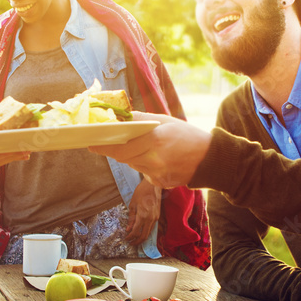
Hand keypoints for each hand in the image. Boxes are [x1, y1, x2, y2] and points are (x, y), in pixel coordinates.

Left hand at [91, 112, 210, 188]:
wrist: (209, 159)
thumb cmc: (188, 135)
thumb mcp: (165, 120)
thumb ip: (141, 119)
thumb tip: (120, 117)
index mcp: (155, 141)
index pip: (121, 148)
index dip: (104, 147)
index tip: (91, 144)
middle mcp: (154, 160)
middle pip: (124, 158)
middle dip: (116, 150)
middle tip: (110, 142)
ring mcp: (157, 174)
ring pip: (133, 165)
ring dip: (132, 156)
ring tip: (146, 147)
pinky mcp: (160, 183)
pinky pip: (144, 172)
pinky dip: (144, 164)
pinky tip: (158, 158)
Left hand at [126, 179, 159, 245]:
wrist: (153, 185)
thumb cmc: (141, 192)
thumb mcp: (132, 204)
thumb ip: (131, 218)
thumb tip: (128, 229)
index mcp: (142, 216)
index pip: (135, 231)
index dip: (130, 237)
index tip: (125, 239)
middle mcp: (150, 219)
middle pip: (144, 236)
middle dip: (136, 241)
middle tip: (130, 243)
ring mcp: (155, 218)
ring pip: (149, 233)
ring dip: (142, 238)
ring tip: (135, 239)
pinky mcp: (157, 216)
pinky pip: (152, 228)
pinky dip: (146, 232)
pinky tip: (141, 232)